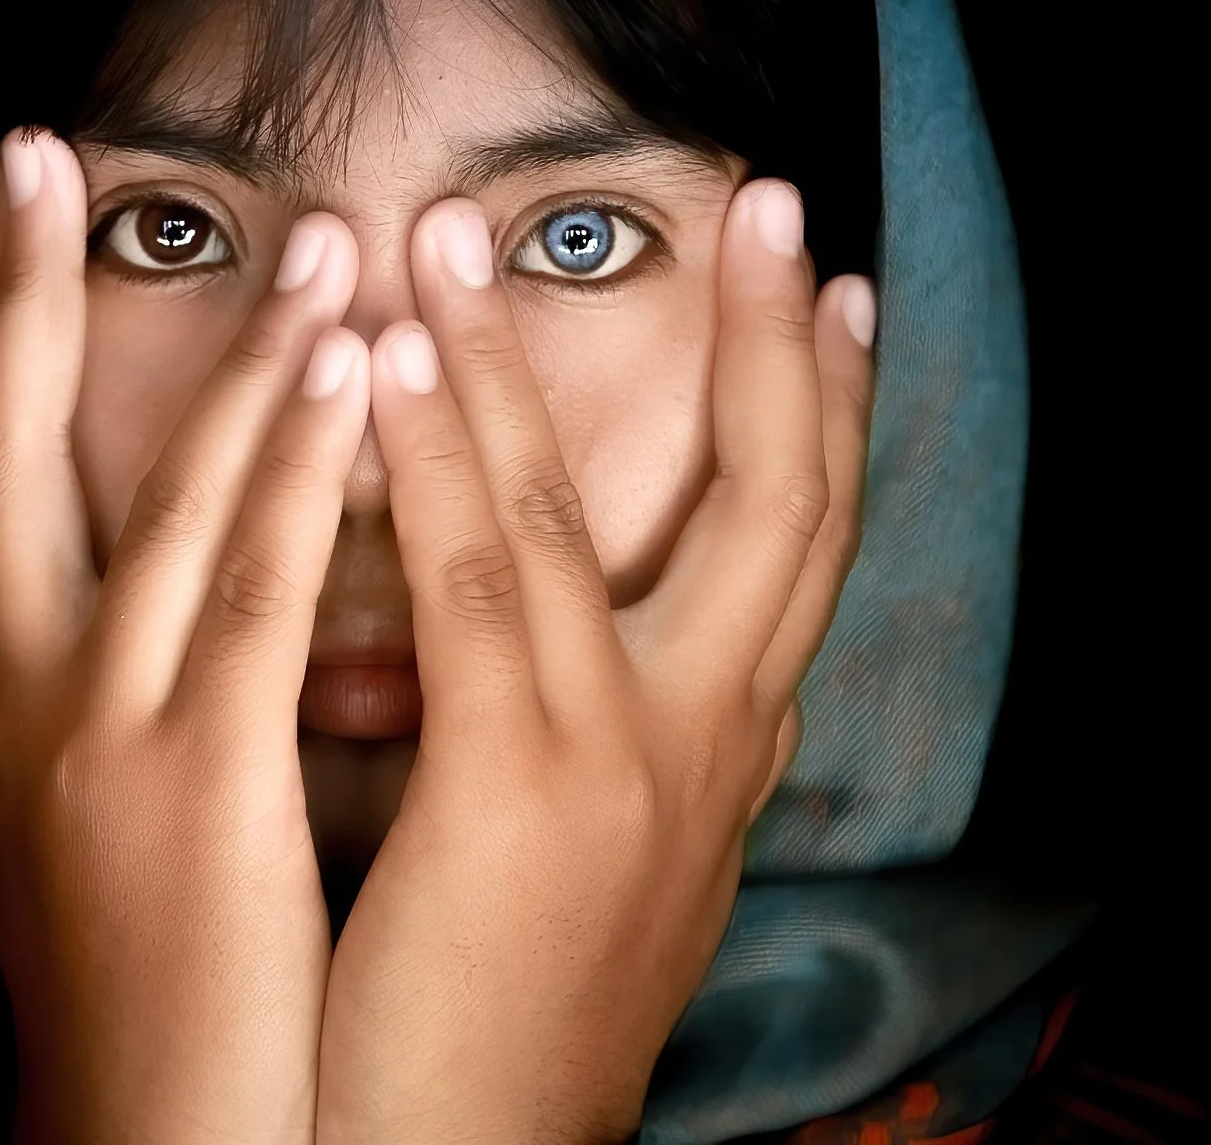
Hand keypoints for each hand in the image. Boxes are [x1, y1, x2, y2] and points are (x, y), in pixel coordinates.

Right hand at [0, 129, 371, 1144]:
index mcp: (3, 706)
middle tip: (14, 152)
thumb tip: (120, 627)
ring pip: (154, 500)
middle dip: (1, 299)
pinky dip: (289, 464)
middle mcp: (25, 697)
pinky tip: (342, 361)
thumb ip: (100, 709)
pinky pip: (253, 593)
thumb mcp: (81, 832)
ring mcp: (103, 733)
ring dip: (216, 346)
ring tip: (285, 223)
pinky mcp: (194, 783)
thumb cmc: (131, 1002)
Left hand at [315, 181, 876, 1143]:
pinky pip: (481, 581)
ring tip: (460, 233)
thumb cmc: (507, 1008)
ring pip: (591, 512)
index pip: (804, 546)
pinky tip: (382, 357)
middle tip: (769, 202)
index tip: (826, 296)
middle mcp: (712, 740)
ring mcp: (629, 759)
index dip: (828, 412)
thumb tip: (570, 629)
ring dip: (517, 356)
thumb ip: (611, 732)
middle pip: (784, 501)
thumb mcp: (599, 853)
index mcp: (729, 750)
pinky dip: (439, 454)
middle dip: (782, 346)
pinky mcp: (525, 788)